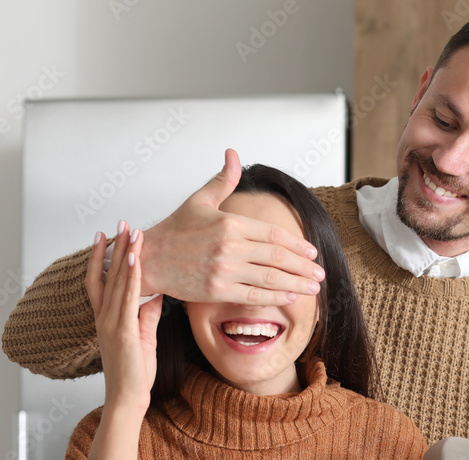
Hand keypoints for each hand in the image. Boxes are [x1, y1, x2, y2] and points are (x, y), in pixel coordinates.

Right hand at [86, 222, 162, 414]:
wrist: (129, 397)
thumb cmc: (136, 371)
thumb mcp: (144, 335)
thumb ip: (147, 314)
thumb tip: (157, 294)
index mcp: (106, 317)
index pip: (100, 279)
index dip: (101, 257)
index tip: (107, 235)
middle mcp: (104, 316)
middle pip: (108, 273)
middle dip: (116, 246)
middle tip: (122, 222)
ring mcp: (111, 322)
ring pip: (117, 281)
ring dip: (125, 255)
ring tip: (132, 232)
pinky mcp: (122, 331)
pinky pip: (128, 298)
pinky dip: (133, 277)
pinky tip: (137, 260)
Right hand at [138, 148, 324, 302]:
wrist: (148, 258)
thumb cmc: (174, 231)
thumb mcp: (199, 200)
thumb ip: (223, 180)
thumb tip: (233, 154)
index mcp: (229, 223)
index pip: (273, 234)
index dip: (297, 244)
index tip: (312, 251)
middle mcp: (229, 246)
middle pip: (277, 257)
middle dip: (303, 266)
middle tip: (320, 271)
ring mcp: (224, 270)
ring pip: (270, 278)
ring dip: (297, 283)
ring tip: (314, 286)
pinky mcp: (217, 290)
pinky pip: (254, 296)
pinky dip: (275, 297)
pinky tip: (291, 297)